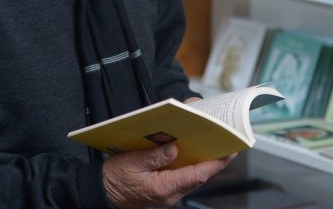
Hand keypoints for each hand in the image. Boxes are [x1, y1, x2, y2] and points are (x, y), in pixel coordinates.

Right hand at [102, 143, 234, 208]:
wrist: (102, 192)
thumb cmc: (114, 178)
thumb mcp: (131, 163)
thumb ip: (153, 156)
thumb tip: (173, 148)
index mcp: (164, 188)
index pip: (197, 175)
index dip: (215, 163)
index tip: (230, 151)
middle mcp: (171, 193)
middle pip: (199, 174)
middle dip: (213, 157)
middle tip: (226, 138)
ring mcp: (169, 192)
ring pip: (192, 174)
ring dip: (202, 157)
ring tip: (212, 139)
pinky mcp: (165, 188)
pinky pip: (183, 174)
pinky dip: (189, 161)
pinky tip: (191, 147)